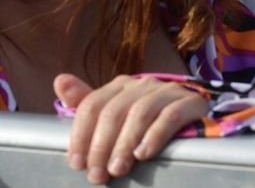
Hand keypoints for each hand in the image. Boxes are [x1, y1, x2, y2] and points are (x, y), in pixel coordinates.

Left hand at [57, 73, 207, 184]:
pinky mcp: (191, 101)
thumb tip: (59, 81)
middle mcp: (144, 83)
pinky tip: (144, 154)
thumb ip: (87, 103)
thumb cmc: (148, 121)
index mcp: (121, 86)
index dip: (81, 136)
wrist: (193, 118)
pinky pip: (170, 116)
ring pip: (140, 113)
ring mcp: (168, 90)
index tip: (77, 164)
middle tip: (98, 174)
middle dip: (102, 147)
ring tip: (118, 169)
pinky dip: (154, 136)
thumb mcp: (116, 113)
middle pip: (114, 112)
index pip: (93, 105)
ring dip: (125, 145)